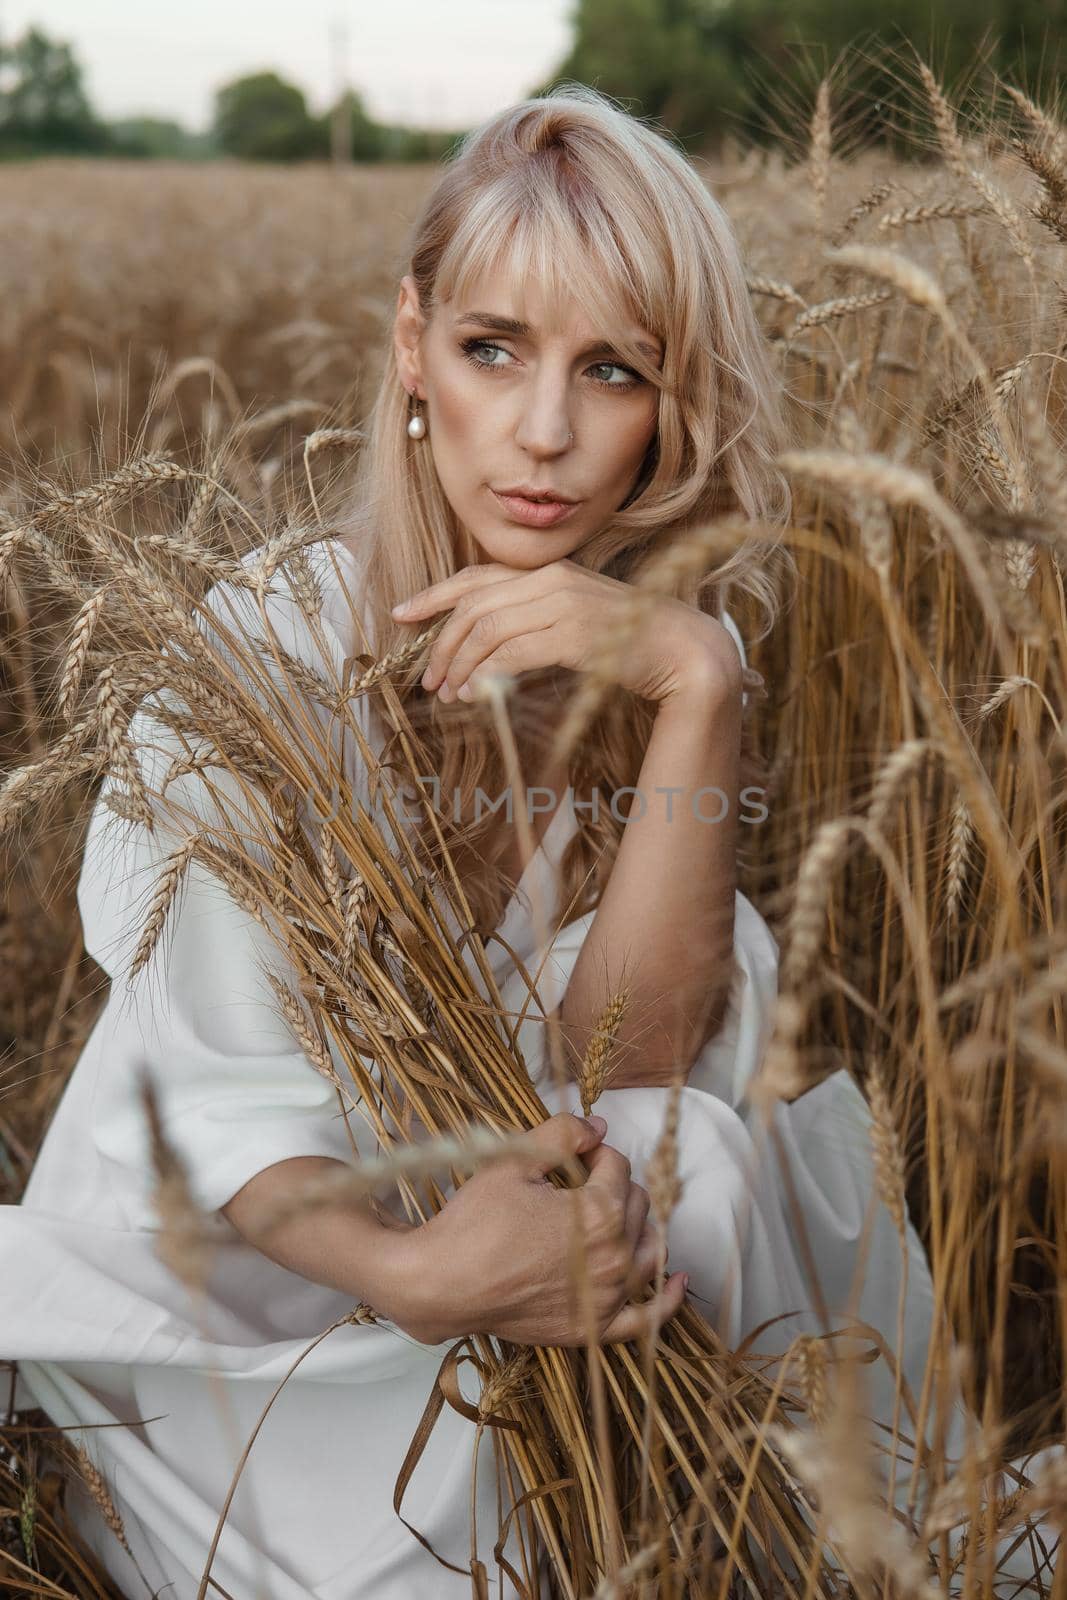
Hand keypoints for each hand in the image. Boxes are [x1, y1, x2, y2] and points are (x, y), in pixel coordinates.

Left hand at [391, 560, 742, 707]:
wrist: (683, 650)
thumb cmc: (631, 641)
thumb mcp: (576, 620)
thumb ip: (536, 621)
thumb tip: (489, 649)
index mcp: (549, 571)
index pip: (476, 577)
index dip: (433, 596)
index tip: (402, 615)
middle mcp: (551, 579)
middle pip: (474, 606)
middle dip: (441, 644)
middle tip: (427, 678)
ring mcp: (562, 603)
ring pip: (486, 630)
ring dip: (459, 665)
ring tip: (446, 694)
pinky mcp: (573, 633)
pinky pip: (512, 652)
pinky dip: (486, 674)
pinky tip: (474, 694)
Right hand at [396, 1112, 687, 1346]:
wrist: (442, 1283)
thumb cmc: (475, 1222)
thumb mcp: (514, 1161)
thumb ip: (562, 1135)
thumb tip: (599, 1128)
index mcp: (601, 1213)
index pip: (616, 1165)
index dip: (591, 1153)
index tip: (568, 1157)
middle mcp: (615, 1257)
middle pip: (638, 1205)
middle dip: (614, 1185)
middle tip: (576, 1184)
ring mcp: (607, 1298)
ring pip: (649, 1251)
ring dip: (640, 1227)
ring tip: (617, 1215)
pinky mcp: (593, 1328)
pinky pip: (647, 1319)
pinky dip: (667, 1301)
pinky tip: (678, 1282)